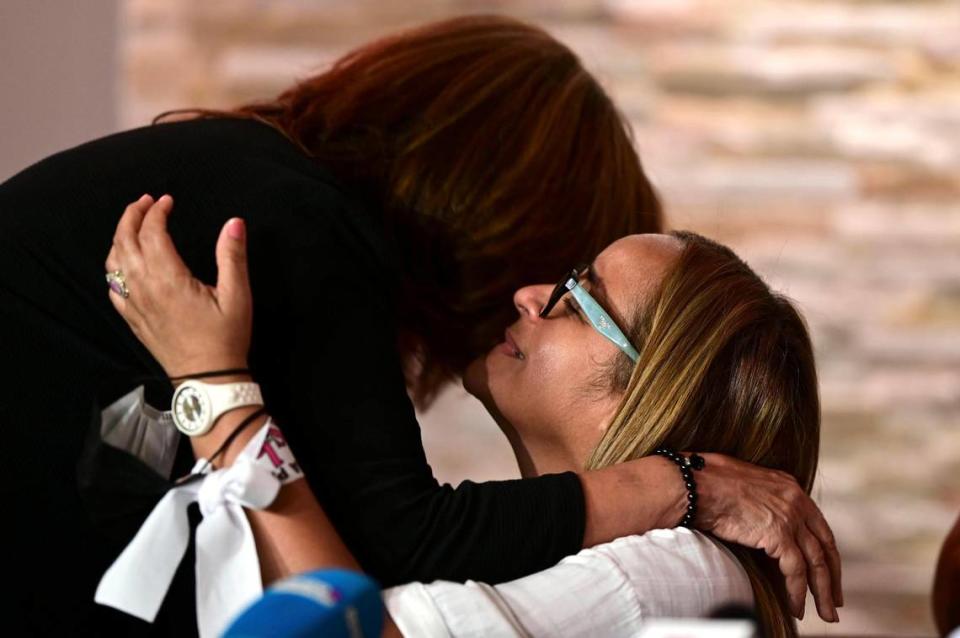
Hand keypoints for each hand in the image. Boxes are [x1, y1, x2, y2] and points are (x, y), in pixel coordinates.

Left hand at [105, 194, 252, 377]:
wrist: (208, 378)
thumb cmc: (226, 337)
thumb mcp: (237, 295)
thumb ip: (232, 256)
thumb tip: (234, 222)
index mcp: (168, 278)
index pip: (151, 232)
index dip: (157, 211)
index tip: (168, 201)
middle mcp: (144, 288)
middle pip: (124, 241)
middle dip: (132, 215)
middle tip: (146, 202)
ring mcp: (134, 304)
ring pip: (113, 261)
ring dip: (120, 237)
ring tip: (133, 225)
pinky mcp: (132, 319)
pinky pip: (112, 286)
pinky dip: (114, 266)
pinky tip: (123, 262)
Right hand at [693, 452, 841, 622]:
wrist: (696, 485)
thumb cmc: (707, 482)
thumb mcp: (745, 484)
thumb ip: (761, 500)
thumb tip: (757, 518)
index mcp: (790, 487)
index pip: (818, 526)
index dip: (826, 553)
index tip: (828, 572)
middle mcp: (796, 501)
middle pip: (825, 546)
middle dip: (832, 577)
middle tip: (834, 600)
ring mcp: (790, 517)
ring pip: (816, 563)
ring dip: (821, 593)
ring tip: (825, 614)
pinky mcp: (779, 534)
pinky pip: (795, 572)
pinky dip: (797, 593)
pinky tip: (796, 607)